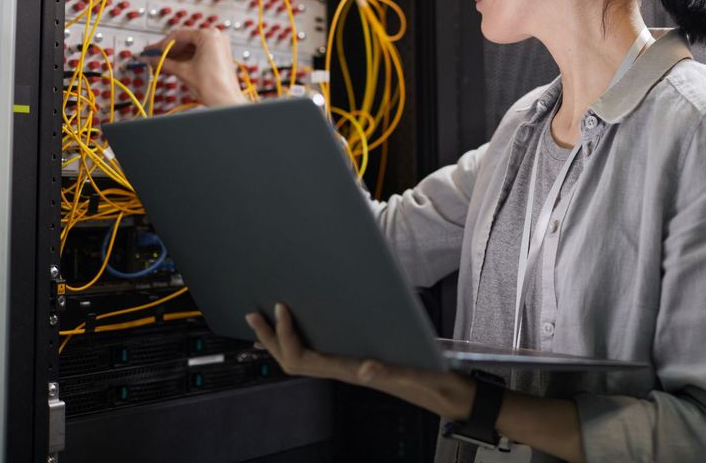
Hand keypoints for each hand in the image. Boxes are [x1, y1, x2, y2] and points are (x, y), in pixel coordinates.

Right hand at [141, 28, 246, 106]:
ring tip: (159, 63)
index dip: (162, 44)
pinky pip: (197, 53)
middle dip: (167, 51)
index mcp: (209, 36)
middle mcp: (216, 37)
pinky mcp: (218, 55)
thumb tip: (149, 58)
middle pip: (184, 40)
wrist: (227, 101)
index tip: (151, 51)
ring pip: (190, 48)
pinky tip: (171, 65)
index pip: (178, 35)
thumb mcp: (183, 71)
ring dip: (174, 56)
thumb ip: (163, 62)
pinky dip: (184, 59)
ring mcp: (218, 46)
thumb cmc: (214, 87)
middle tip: (152, 56)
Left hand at [245, 303, 475, 419]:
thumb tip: (365, 368)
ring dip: (282, 340)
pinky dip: (305, 340)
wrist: (452, 396)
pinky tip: (305, 330)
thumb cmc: (437, 384)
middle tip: (253, 314)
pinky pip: (322, 355)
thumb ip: (392, 372)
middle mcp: (348, 371)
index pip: (304, 358)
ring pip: (305, 359)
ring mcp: (353, 369)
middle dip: (270, 338)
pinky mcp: (362, 364)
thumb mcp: (417, 375)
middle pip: (295, 360)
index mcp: (354, 371)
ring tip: (268, 320)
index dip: (286, 335)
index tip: (281, 309)